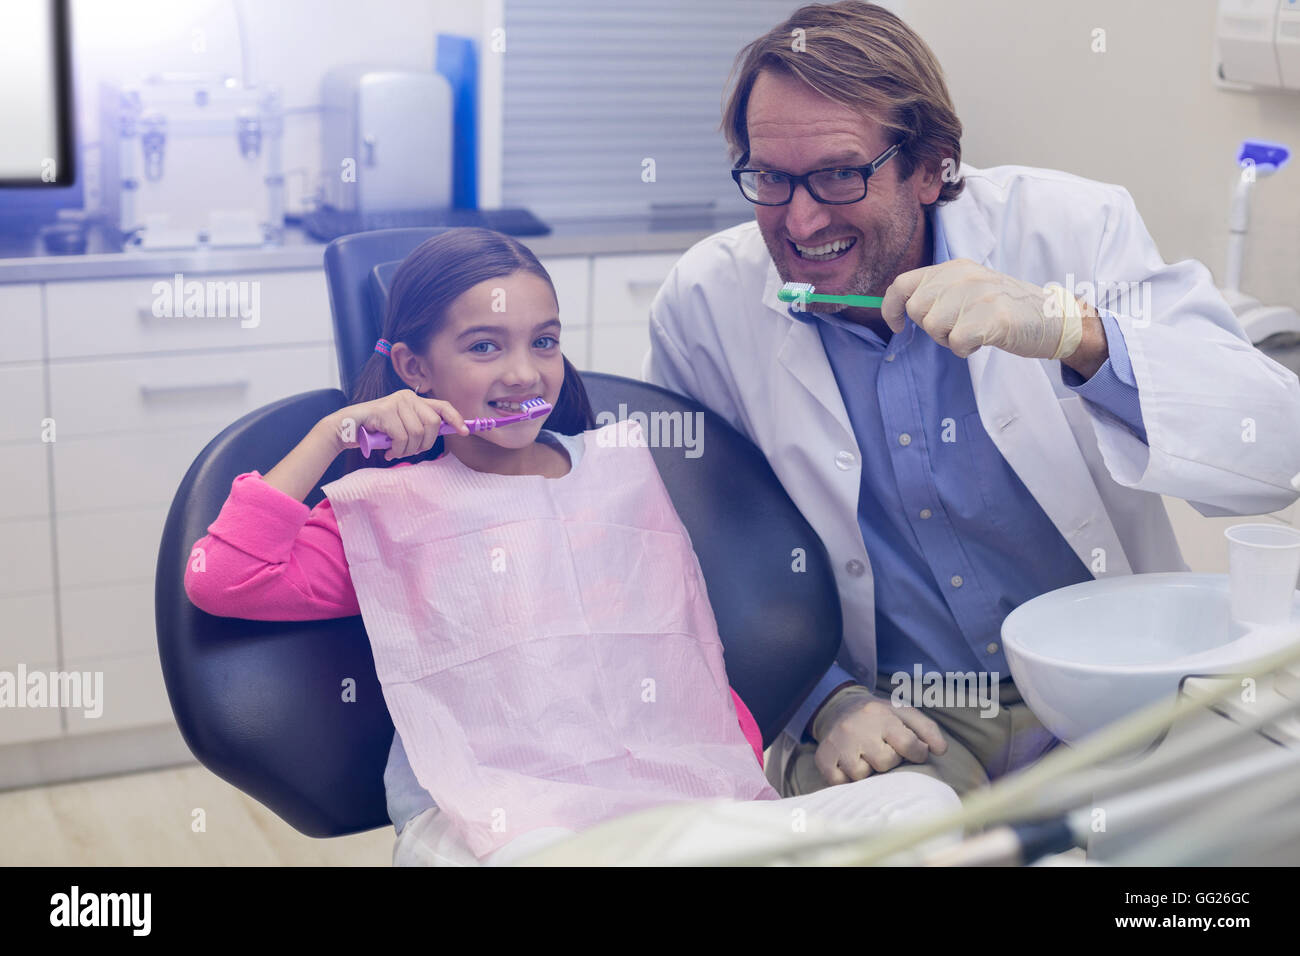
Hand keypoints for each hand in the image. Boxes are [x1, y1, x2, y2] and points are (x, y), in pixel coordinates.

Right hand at [332, 389, 469, 460]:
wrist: (346, 428)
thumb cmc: (376, 431)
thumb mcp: (402, 426)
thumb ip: (420, 426)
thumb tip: (446, 431)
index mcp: (414, 399)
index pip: (442, 406)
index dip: (455, 418)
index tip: (464, 432)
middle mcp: (407, 397)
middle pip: (433, 424)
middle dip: (425, 444)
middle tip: (411, 451)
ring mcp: (396, 402)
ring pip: (418, 434)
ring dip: (408, 450)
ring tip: (396, 451)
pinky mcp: (385, 411)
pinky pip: (402, 437)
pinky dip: (397, 450)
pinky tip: (388, 451)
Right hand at [811, 684, 946, 784]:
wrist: (837, 708)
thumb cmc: (878, 716)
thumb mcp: (904, 713)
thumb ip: (927, 729)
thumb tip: (941, 750)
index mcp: (880, 715)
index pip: (909, 745)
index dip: (917, 753)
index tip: (914, 751)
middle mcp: (856, 727)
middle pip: (885, 762)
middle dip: (889, 760)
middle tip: (883, 749)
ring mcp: (838, 743)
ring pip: (861, 774)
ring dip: (867, 770)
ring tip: (865, 756)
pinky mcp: (823, 758)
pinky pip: (840, 781)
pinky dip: (846, 777)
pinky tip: (849, 763)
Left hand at [881, 258, 1083, 360]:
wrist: (1054, 319)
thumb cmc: (1007, 310)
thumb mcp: (970, 289)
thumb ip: (939, 292)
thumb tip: (902, 307)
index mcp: (955, 267)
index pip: (903, 283)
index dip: (891, 308)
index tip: (897, 327)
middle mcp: (964, 275)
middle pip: (917, 310)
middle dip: (932, 328)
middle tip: (959, 328)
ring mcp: (978, 294)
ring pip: (934, 327)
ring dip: (951, 339)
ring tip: (976, 332)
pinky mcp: (991, 316)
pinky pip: (956, 342)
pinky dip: (966, 349)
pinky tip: (984, 340)